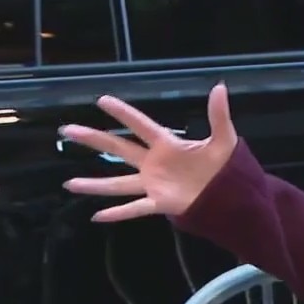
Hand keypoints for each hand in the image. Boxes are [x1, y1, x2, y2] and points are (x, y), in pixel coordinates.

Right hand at [60, 83, 238, 221]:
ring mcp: (154, 183)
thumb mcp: (224, 140)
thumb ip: (218, 115)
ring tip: (69, 183)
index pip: (140, 125)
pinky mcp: (159, 202)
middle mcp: (155, 163)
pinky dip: (117, 214)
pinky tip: (96, 216)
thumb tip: (220, 87)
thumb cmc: (227, 167)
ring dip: (95, 184)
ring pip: (118, 183)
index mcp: (168, 144)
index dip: (123, 113)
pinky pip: (134, 208)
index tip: (102, 100)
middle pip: (119, 148)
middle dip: (94, 139)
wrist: (235, 196)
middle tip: (68, 130)